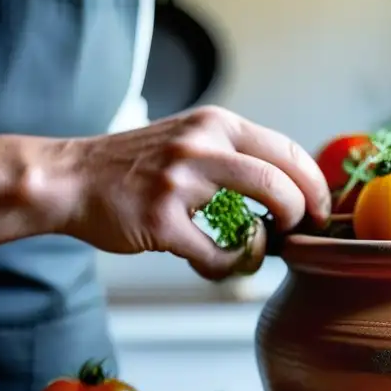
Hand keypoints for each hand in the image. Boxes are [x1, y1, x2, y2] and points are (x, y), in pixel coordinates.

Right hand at [60, 106, 330, 279]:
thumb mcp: (192, 139)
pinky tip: (214, 262)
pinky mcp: (161, 220)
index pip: (289, 151)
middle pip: (281, 183)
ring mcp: (180, 183)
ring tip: (256, 248)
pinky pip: (217, 254)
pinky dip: (226, 266)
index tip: (320, 210)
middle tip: (298, 232)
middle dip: (302, 215)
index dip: (315, 186)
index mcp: (217, 124)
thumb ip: (237, 157)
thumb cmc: (138, 167)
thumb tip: (294, 192)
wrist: (70, 178)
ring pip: (255, 219)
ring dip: (266, 243)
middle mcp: (201, 146)